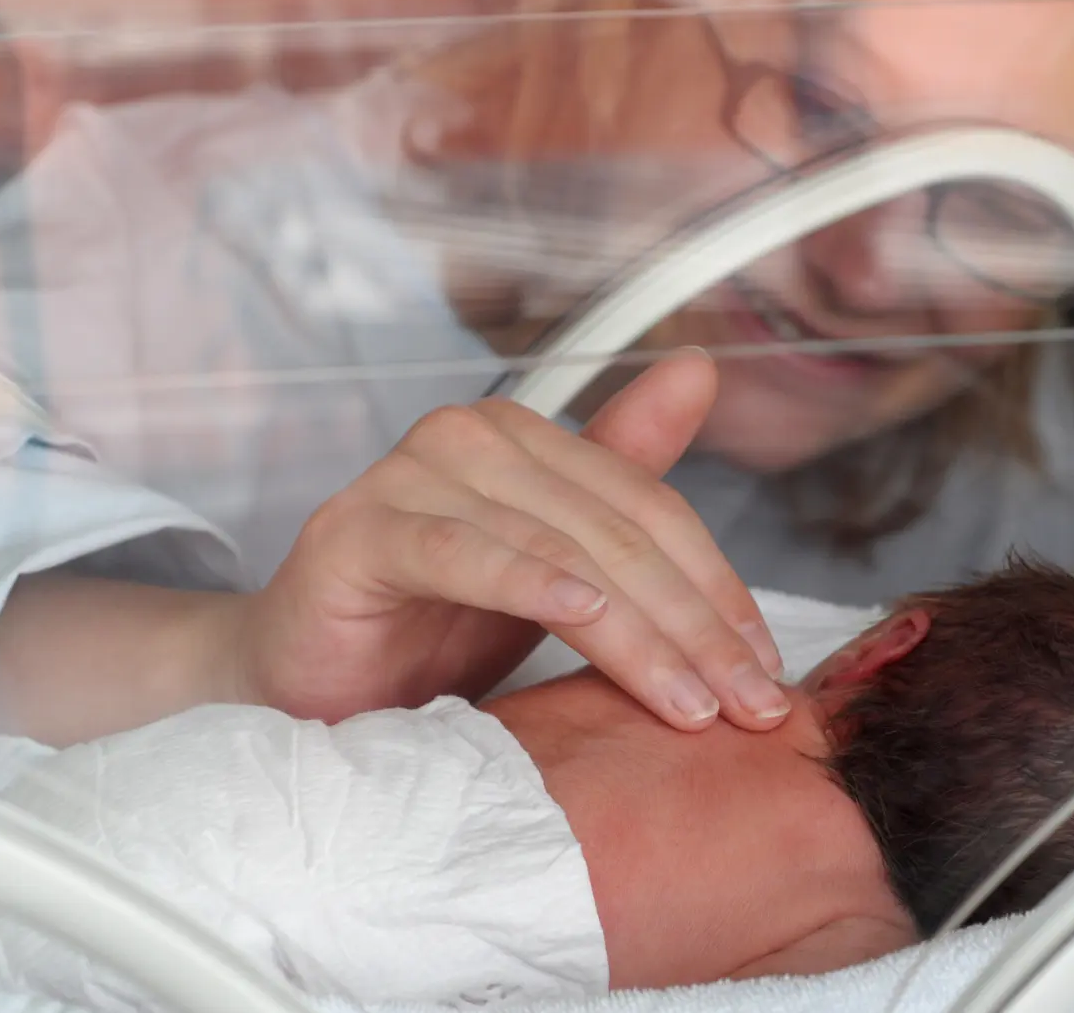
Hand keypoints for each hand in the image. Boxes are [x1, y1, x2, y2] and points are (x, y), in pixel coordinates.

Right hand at [236, 348, 789, 731]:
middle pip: (616, 533)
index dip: (719, 590)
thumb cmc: (429, 626)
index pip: (651, 509)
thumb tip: (700, 368)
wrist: (305, 682)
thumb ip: (623, 482)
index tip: (767, 672)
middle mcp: (469, 438)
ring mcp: (409, 477)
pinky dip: (528, 582)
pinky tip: (582, 617)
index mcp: (522, 438)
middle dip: (695, 627)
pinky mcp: (360, 533)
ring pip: (557, 550)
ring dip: (637, 632)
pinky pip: (463, 553)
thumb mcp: (553, 571)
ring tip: (691, 703)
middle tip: (750, 706)